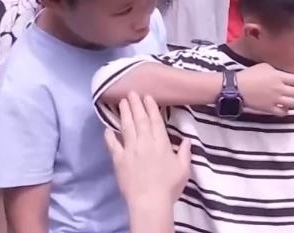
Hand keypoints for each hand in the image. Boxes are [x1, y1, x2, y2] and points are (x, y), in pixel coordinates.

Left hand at [105, 92, 190, 208]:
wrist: (149, 201)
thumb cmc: (169, 186)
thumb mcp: (183, 169)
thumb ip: (184, 152)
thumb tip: (186, 140)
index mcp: (161, 143)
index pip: (155, 121)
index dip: (151, 107)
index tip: (147, 96)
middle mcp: (145, 143)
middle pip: (140, 120)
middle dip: (136, 105)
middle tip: (131, 92)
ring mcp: (130, 150)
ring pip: (127, 127)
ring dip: (124, 114)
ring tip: (121, 102)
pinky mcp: (119, 160)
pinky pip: (112, 144)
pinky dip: (109, 135)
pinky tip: (108, 128)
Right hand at [236, 63, 293, 115]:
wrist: (237, 87)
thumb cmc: (249, 75)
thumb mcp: (265, 67)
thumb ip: (278, 71)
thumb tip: (285, 75)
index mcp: (279, 77)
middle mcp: (280, 89)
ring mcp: (275, 100)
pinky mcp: (269, 108)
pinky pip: (282, 112)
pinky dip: (286, 111)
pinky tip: (287, 109)